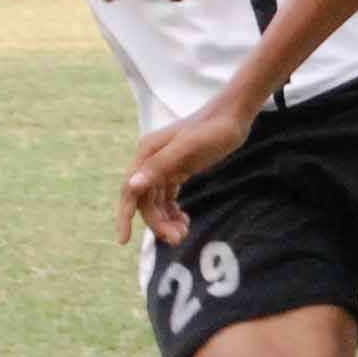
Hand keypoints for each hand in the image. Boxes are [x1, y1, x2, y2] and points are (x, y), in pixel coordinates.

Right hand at [117, 100, 256, 246]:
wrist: (233, 116)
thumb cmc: (212, 129)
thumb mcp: (187, 147)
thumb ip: (159, 166)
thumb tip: (131, 186)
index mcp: (147, 153)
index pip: (130, 190)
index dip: (125, 216)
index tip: (123, 240)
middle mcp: (151, 160)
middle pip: (146, 200)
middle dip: (158, 222)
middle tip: (178, 239)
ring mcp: (164, 166)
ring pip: (157, 201)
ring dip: (166, 220)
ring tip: (183, 233)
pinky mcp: (178, 170)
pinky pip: (168, 197)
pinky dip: (174, 212)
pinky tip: (185, 221)